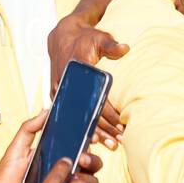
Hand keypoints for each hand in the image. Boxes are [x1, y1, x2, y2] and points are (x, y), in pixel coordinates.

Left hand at [0, 112, 102, 182]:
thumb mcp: (14, 152)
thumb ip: (28, 131)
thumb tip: (45, 111)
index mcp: (54, 159)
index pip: (78, 146)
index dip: (88, 140)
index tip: (91, 136)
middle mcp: (64, 174)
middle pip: (90, 163)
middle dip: (92, 158)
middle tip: (82, 158)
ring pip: (91, 181)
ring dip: (90, 175)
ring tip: (77, 175)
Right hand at [48, 15, 127, 148]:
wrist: (63, 37)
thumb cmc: (84, 39)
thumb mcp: (99, 38)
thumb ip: (111, 44)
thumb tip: (124, 48)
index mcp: (75, 73)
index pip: (93, 99)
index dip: (106, 114)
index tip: (119, 125)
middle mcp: (66, 85)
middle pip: (85, 113)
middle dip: (102, 129)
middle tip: (118, 141)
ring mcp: (60, 91)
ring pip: (77, 117)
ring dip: (94, 132)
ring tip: (111, 144)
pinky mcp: (59, 95)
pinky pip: (72, 115)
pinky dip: (83, 126)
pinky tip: (95, 138)